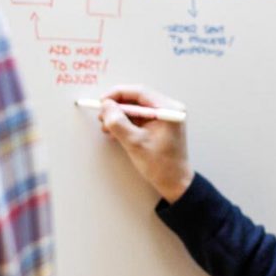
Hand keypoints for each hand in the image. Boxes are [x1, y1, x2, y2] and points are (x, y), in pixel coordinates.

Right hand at [99, 85, 193, 203]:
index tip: (102, 101)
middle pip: (137, 99)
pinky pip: (139, 117)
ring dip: (119, 116)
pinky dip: (125, 122)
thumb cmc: (161, 165)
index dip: (118, 94)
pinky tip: (114, 131)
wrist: (174, 183)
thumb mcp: (135, 143)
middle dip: (117, 107)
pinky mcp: (159, 124)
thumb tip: (106, 106)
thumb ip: (119, 123)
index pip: (140, 92)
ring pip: (136, 108)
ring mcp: (164, 116)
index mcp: (168, 109)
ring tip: (106, 126)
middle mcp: (168, 108)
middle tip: (102, 115)